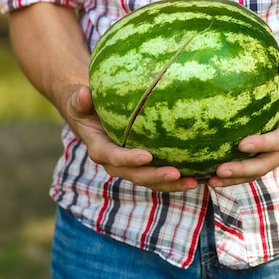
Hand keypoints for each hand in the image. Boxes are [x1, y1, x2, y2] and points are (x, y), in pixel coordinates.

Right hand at [65, 85, 199, 191]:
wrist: (91, 116)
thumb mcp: (78, 101)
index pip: (114, 158)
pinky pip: (161, 175)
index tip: (146, 156)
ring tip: (194, 183)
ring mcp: (132, 167)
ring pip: (152, 180)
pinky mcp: (145, 166)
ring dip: (172, 184)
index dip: (129, 159)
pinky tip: (200, 176)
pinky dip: (178, 178)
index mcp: (101, 150)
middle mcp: (117, 164)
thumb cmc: (85, 106)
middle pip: (137, 175)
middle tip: (177, 174)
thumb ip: (80, 101)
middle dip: (156, 177)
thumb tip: (83, 94)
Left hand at [208, 63, 278, 187]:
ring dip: (234, 178)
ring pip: (256, 172)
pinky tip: (210, 177)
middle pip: (265, 164)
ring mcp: (277, 156)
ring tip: (211, 180)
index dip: (263, 144)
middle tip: (220, 169)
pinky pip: (250, 170)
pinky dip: (232, 176)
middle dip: (243, 170)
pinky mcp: (267, 158)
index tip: (242, 144)